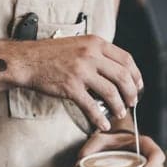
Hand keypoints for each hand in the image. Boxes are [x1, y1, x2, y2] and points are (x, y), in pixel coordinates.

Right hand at [9, 35, 142, 130]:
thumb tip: (117, 70)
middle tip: (132, 102)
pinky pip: (91, 106)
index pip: (126, 59)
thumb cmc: (53, 53)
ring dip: (119, 106)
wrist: (28, 60)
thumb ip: (98, 53)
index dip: (136, 75)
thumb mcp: (80, 43)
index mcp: (96, 43)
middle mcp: (91, 54)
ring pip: (111, 92)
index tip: (138, 86)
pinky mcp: (70, 87)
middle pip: (122, 76)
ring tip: (119, 113)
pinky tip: (103, 124)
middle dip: (131, 92)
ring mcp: (81, 70)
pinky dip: (100, 118)